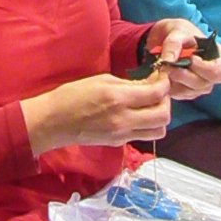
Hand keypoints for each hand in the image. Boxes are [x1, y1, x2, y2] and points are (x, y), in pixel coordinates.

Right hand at [20, 72, 171, 156]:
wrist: (53, 122)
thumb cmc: (73, 94)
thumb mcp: (102, 80)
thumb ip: (129, 84)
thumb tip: (150, 84)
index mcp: (118, 98)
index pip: (156, 93)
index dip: (164, 83)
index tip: (161, 77)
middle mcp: (124, 119)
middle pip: (164, 116)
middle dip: (166, 101)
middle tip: (158, 91)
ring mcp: (123, 134)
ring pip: (159, 131)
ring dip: (160, 117)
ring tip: (150, 105)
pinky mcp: (119, 143)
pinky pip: (144, 135)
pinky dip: (147, 125)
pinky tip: (138, 114)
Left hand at [144, 19, 220, 100]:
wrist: (167, 38)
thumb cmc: (180, 32)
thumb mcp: (177, 31)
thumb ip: (173, 44)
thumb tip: (168, 61)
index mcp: (220, 57)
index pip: (218, 71)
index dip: (204, 68)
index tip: (191, 57)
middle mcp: (214, 75)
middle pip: (204, 84)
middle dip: (184, 75)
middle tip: (169, 65)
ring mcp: (202, 86)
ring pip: (190, 91)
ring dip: (174, 80)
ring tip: (164, 66)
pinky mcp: (188, 93)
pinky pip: (179, 95)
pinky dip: (169, 85)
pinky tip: (164, 73)